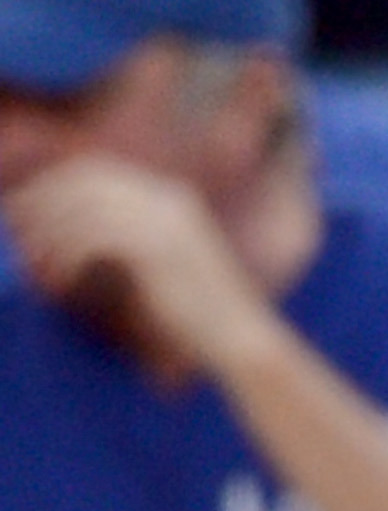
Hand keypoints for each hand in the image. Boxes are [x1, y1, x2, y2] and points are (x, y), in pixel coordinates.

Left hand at [2, 155, 278, 383]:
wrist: (242, 339)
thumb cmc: (203, 314)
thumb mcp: (166, 264)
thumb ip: (129, 239)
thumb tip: (74, 229)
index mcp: (173, 197)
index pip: (99, 172)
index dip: (56, 185)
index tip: (26, 207)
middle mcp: (168, 200)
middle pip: (85, 182)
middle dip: (43, 201)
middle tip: (14, 225)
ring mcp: (163, 221)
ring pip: (83, 210)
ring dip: (50, 234)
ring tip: (33, 261)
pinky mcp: (155, 248)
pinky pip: (92, 240)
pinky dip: (66, 258)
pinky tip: (59, 280)